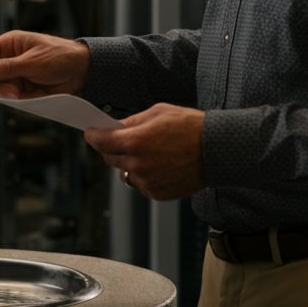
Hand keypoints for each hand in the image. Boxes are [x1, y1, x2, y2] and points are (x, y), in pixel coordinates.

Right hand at [0, 30, 90, 98]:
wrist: (83, 71)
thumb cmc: (61, 56)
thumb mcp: (33, 61)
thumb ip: (7, 67)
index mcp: (10, 44)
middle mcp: (10, 59)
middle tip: (4, 90)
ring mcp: (16, 75)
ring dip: (6, 92)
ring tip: (21, 93)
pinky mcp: (23, 89)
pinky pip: (10, 96)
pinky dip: (15, 98)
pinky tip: (25, 95)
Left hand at [84, 103, 204, 200]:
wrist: (217, 150)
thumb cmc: (190, 127)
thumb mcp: (158, 112)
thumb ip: (132, 121)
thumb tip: (115, 127)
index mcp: (135, 141)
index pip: (101, 141)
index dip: (93, 135)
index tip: (90, 133)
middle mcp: (138, 164)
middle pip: (110, 157)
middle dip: (111, 147)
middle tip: (121, 139)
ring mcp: (147, 181)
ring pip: (124, 173)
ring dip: (128, 163)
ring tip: (146, 152)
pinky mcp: (157, 193)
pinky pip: (139, 184)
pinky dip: (143, 176)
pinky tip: (158, 165)